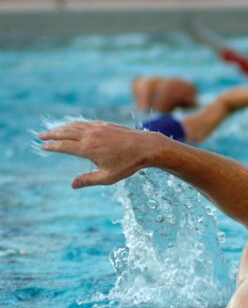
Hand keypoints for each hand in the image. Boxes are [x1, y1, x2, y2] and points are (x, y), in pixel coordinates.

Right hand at [38, 121, 165, 188]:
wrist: (145, 147)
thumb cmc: (128, 164)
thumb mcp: (108, 177)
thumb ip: (88, 180)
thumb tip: (72, 185)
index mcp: (88, 149)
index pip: (64, 146)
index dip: (52, 146)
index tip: (42, 146)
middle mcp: (90, 135)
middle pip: (65, 133)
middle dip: (52, 134)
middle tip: (40, 136)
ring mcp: (97, 128)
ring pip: (74, 126)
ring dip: (61, 127)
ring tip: (53, 130)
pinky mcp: (105, 124)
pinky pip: (85, 123)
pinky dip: (75, 124)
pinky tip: (73, 126)